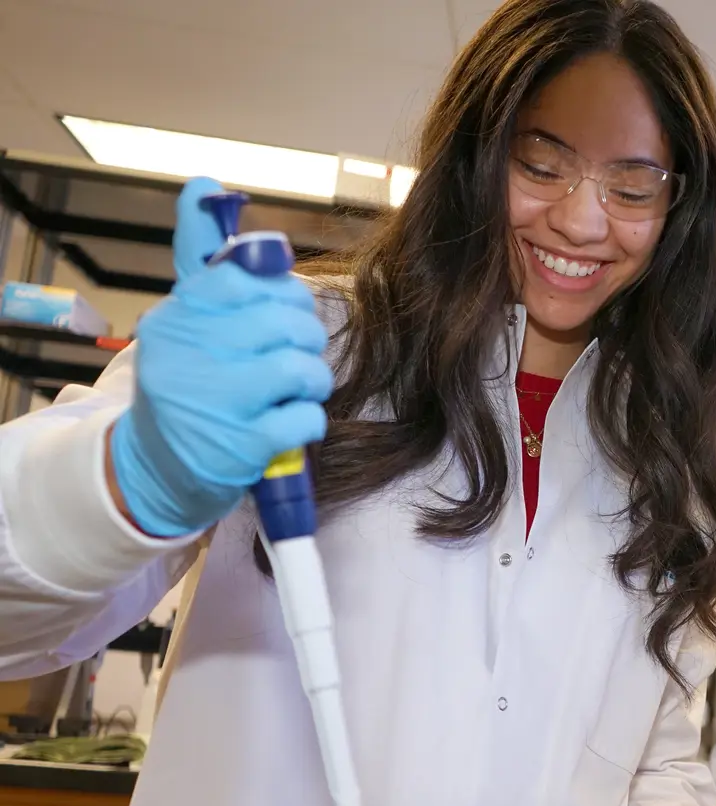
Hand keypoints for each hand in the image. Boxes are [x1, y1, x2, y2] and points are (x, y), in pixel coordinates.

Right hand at [109, 177, 331, 537]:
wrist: (158, 468)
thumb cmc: (188, 382)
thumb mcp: (187, 320)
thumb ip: (208, 260)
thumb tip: (204, 182)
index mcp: (176, 318)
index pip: (243, 278)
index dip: (280, 291)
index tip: (281, 310)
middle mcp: (187, 355)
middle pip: (284, 321)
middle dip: (304, 338)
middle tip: (293, 354)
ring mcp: (214, 403)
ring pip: (302, 367)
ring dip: (311, 380)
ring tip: (292, 390)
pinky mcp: (241, 446)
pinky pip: (308, 416)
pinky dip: (309, 419)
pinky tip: (287, 422)